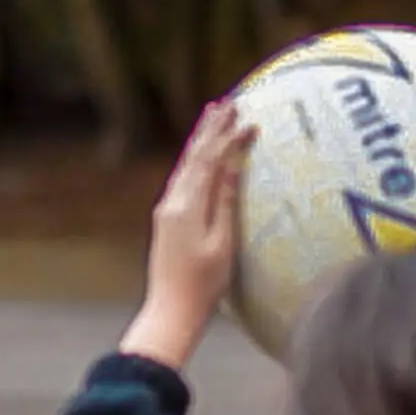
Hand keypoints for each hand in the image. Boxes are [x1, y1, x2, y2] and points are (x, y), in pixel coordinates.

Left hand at [117, 99, 257, 368]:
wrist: (171, 312)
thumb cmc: (203, 286)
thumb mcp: (221, 243)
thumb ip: (224, 203)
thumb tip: (230, 167)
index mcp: (186, 206)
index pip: (210, 161)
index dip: (229, 138)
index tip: (249, 119)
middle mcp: (172, 203)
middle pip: (193, 156)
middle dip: (211, 128)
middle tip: (227, 102)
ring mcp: (166, 211)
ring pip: (186, 166)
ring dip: (200, 140)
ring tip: (212, 117)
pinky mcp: (167, 221)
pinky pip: (183, 180)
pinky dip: (195, 161)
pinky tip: (200, 157)